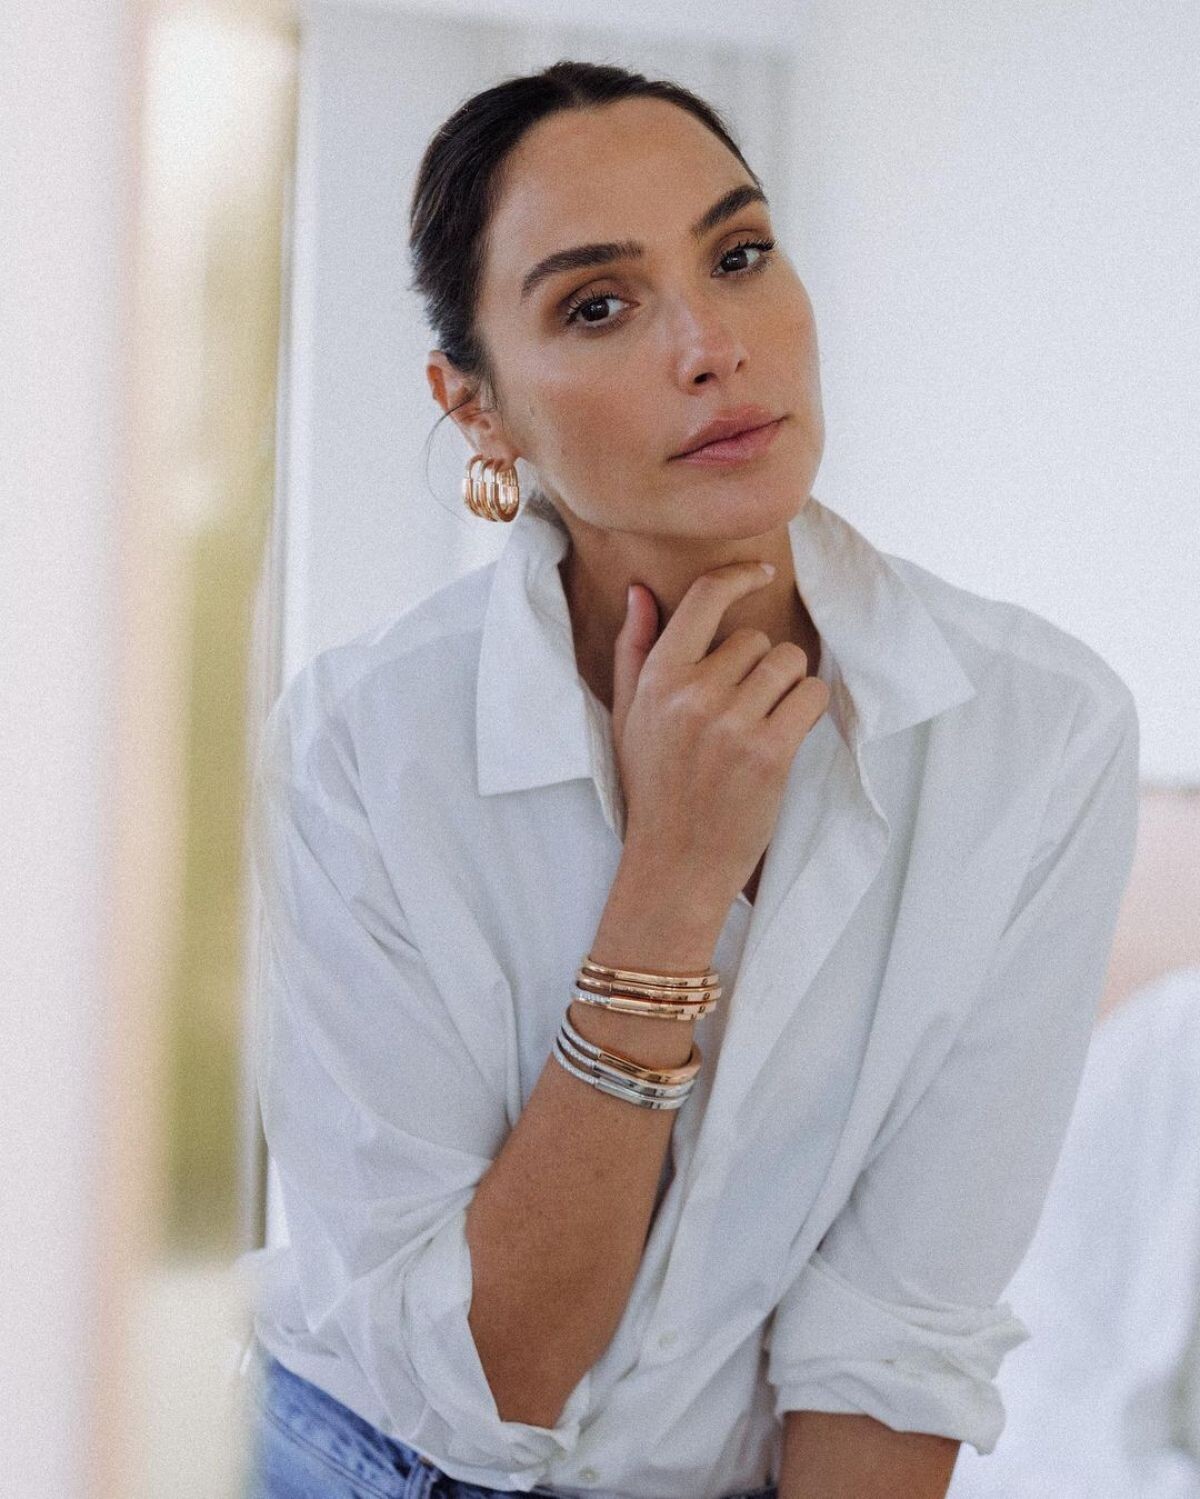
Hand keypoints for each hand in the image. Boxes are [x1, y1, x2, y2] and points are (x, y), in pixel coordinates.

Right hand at [610, 560, 829, 914]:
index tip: (760, 572)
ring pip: (788, 663)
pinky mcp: (769, 752)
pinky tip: (788, 733)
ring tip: (764, 723)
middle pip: (755, 639)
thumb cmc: (652, 788)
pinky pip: (812, 696)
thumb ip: (634, 650)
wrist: (673, 863)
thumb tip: (640, 591)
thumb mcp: (627, 716)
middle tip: (742, 709)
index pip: (704, 599)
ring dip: (787, 687)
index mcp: (657, 679)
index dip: (738, 576)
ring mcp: (732, 723)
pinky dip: (810, 709)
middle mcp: (692, 694)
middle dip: (759, 667)